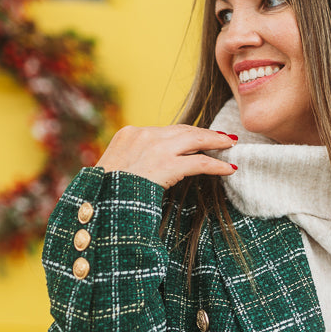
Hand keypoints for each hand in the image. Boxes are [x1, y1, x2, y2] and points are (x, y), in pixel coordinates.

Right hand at [95, 124, 237, 188]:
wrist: (100, 201)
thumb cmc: (104, 193)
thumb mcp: (115, 169)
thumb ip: (132, 161)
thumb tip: (146, 169)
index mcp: (129, 134)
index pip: (165, 130)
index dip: (185, 134)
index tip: (198, 137)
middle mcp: (143, 135)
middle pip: (183, 129)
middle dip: (206, 133)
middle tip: (223, 137)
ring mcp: (156, 147)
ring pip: (195, 139)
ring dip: (216, 142)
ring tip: (231, 145)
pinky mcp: (167, 164)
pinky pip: (200, 162)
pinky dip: (218, 164)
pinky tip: (230, 168)